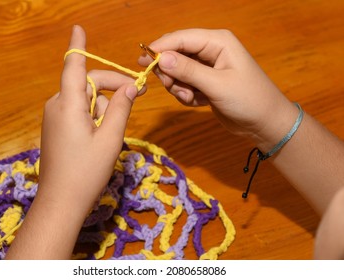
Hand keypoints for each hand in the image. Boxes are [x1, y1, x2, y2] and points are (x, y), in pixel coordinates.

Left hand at [6, 25, 138, 258]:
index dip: (78, 46)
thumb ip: (121, 107)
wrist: (61, 201)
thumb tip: (129, 86)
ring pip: (85, 100)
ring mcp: (53, 117)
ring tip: (111, 134)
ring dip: (103, 108)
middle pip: (87, 84)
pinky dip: (94, 116)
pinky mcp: (55, 128)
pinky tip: (100, 137)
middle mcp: (57, 105)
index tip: (78, 28)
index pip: (74, 66)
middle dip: (110, 89)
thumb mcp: (111, 138)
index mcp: (68, 104)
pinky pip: (78, 112)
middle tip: (135, 98)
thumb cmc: (87, 170)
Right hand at [139, 29, 297, 150]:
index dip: (160, 48)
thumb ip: (188, 70)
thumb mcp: (217, 84)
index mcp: (217, 42)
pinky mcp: (205, 83)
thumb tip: (161, 58)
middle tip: (171, 86)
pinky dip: (186, 95)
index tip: (142, 61)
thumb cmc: (248, 99)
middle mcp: (210, 51)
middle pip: (176, 54)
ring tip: (191, 98)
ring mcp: (207, 68)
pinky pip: (184, 84)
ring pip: (177, 72)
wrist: (264, 123)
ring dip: (179, 87)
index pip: (181, 38)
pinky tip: (198, 102)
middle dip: (170, 72)